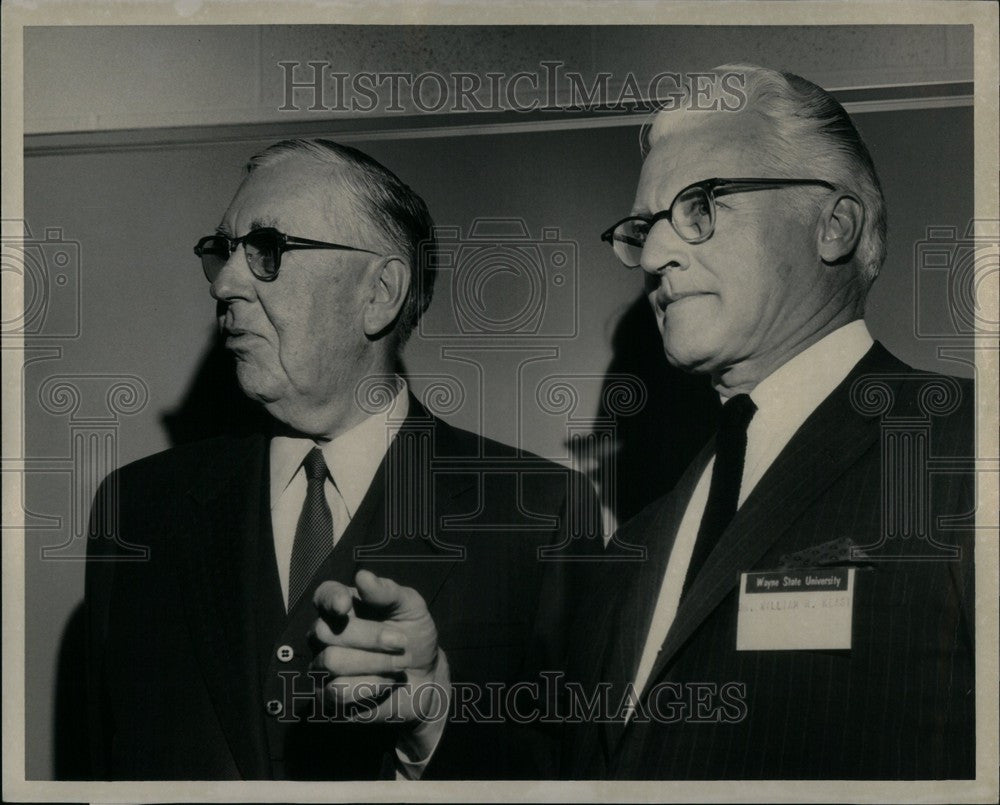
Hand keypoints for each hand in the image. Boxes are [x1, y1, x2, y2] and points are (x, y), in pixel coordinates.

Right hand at [309, 569, 446, 724]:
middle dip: (370, 637)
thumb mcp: (411, 608)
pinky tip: (387, 681)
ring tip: (399, 663)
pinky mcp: (330, 695)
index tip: (345, 606)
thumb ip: (387, 592)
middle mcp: (327, 633)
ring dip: (374, 663)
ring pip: (331, 661)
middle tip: (400, 642)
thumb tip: (362, 577)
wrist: (426, 677)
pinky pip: (338, 690)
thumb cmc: (414, 635)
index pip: (323, 595)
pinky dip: (371, 685)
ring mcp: (324, 664)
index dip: (329, 600)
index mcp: (344, 605)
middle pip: (325, 631)